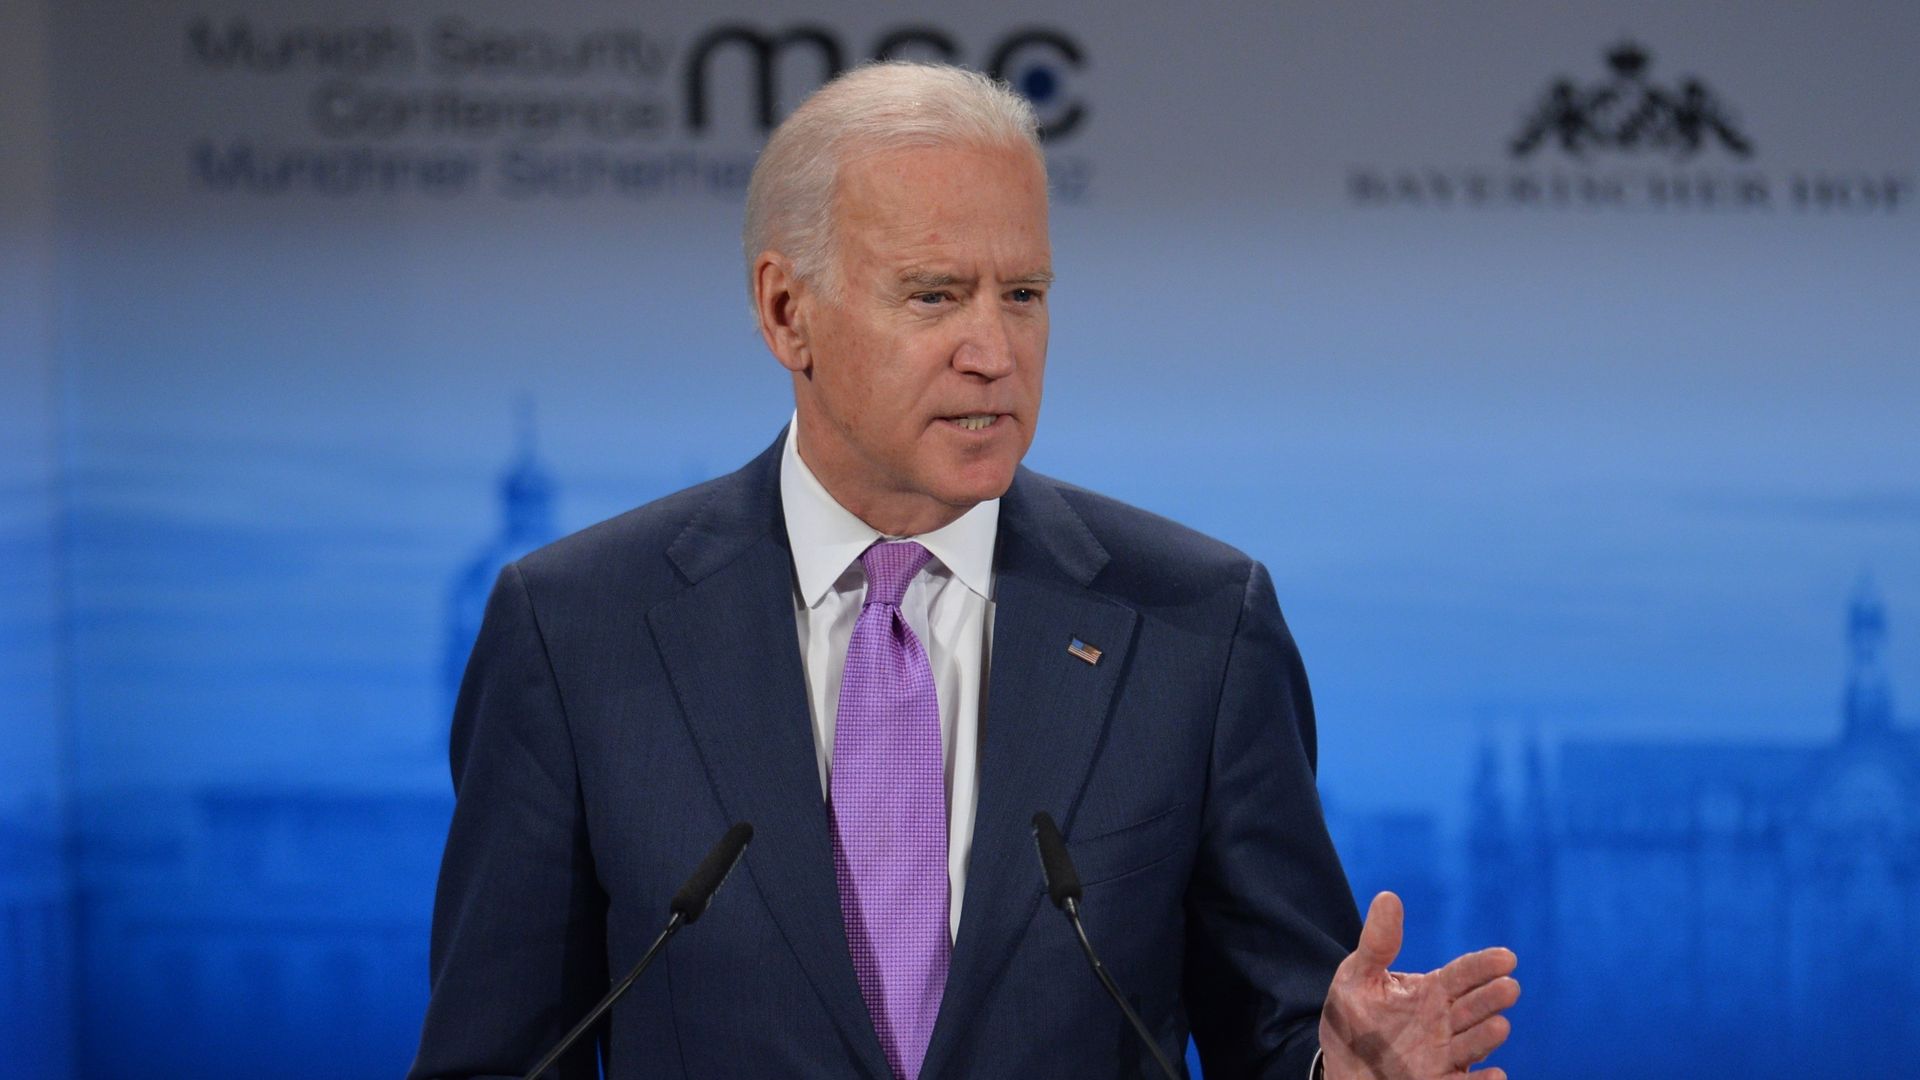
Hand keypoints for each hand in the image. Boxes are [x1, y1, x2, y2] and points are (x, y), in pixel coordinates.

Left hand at [1318, 892, 1518, 1079]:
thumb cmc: (1353, 1017)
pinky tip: (1496, 1076)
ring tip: (1499, 1025)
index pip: (1464, 974)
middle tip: (1508, 987)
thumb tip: (1388, 897)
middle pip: (1474, 1007)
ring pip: (1472, 1044)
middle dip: (1491, 998)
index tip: (1506, 957)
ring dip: (1487, 1037)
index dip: (1484, 966)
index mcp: (1432, 992)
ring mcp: (1444, 1055)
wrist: (1339, 1064)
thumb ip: (1378, 943)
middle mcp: (1445, 1022)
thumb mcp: (1359, 977)